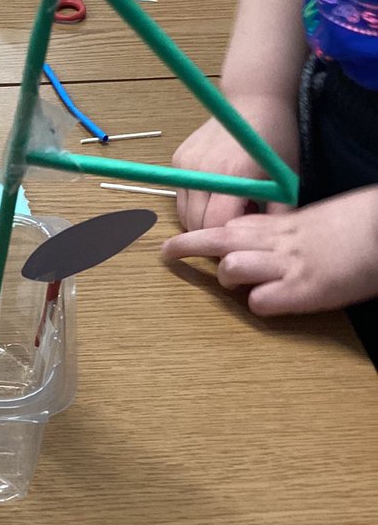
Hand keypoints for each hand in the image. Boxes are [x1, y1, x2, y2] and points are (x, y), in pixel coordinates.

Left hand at [161, 187, 377, 315]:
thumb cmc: (361, 224)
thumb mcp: (319, 220)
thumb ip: (290, 231)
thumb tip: (271, 241)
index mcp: (283, 224)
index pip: (233, 223)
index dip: (207, 232)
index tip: (186, 239)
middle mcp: (279, 242)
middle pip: (220, 238)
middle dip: (188, 245)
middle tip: (166, 252)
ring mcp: (289, 265)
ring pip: (232, 265)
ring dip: (228, 277)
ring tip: (239, 283)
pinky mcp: (304, 290)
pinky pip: (262, 301)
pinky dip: (261, 304)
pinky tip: (273, 302)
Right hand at [171, 95, 299, 231]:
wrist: (253, 102)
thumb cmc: (275, 141)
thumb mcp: (285, 179)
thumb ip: (278, 215)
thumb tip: (269, 248)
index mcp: (231, 175)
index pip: (216, 225)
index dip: (228, 241)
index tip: (242, 244)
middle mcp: (201, 170)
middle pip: (195, 223)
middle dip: (213, 233)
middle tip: (235, 226)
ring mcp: (185, 164)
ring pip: (183, 213)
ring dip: (201, 220)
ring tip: (226, 209)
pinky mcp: (177, 159)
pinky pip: (180, 196)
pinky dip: (195, 204)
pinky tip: (216, 195)